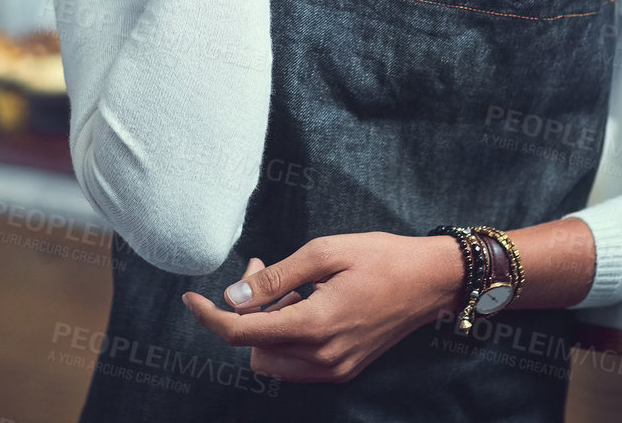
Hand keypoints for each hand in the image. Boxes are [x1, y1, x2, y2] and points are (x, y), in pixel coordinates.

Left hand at [181, 232, 462, 383]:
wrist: (432, 281)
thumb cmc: (381, 257)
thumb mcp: (325, 252)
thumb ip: (275, 277)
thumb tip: (233, 298)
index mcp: (315, 325)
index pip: (242, 333)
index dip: (209, 317)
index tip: (189, 297)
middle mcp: (323, 357)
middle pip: (253, 349)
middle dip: (246, 313)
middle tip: (260, 270)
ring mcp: (334, 368)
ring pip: (272, 360)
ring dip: (266, 326)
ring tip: (287, 286)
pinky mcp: (344, 369)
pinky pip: (295, 363)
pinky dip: (287, 336)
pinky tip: (303, 303)